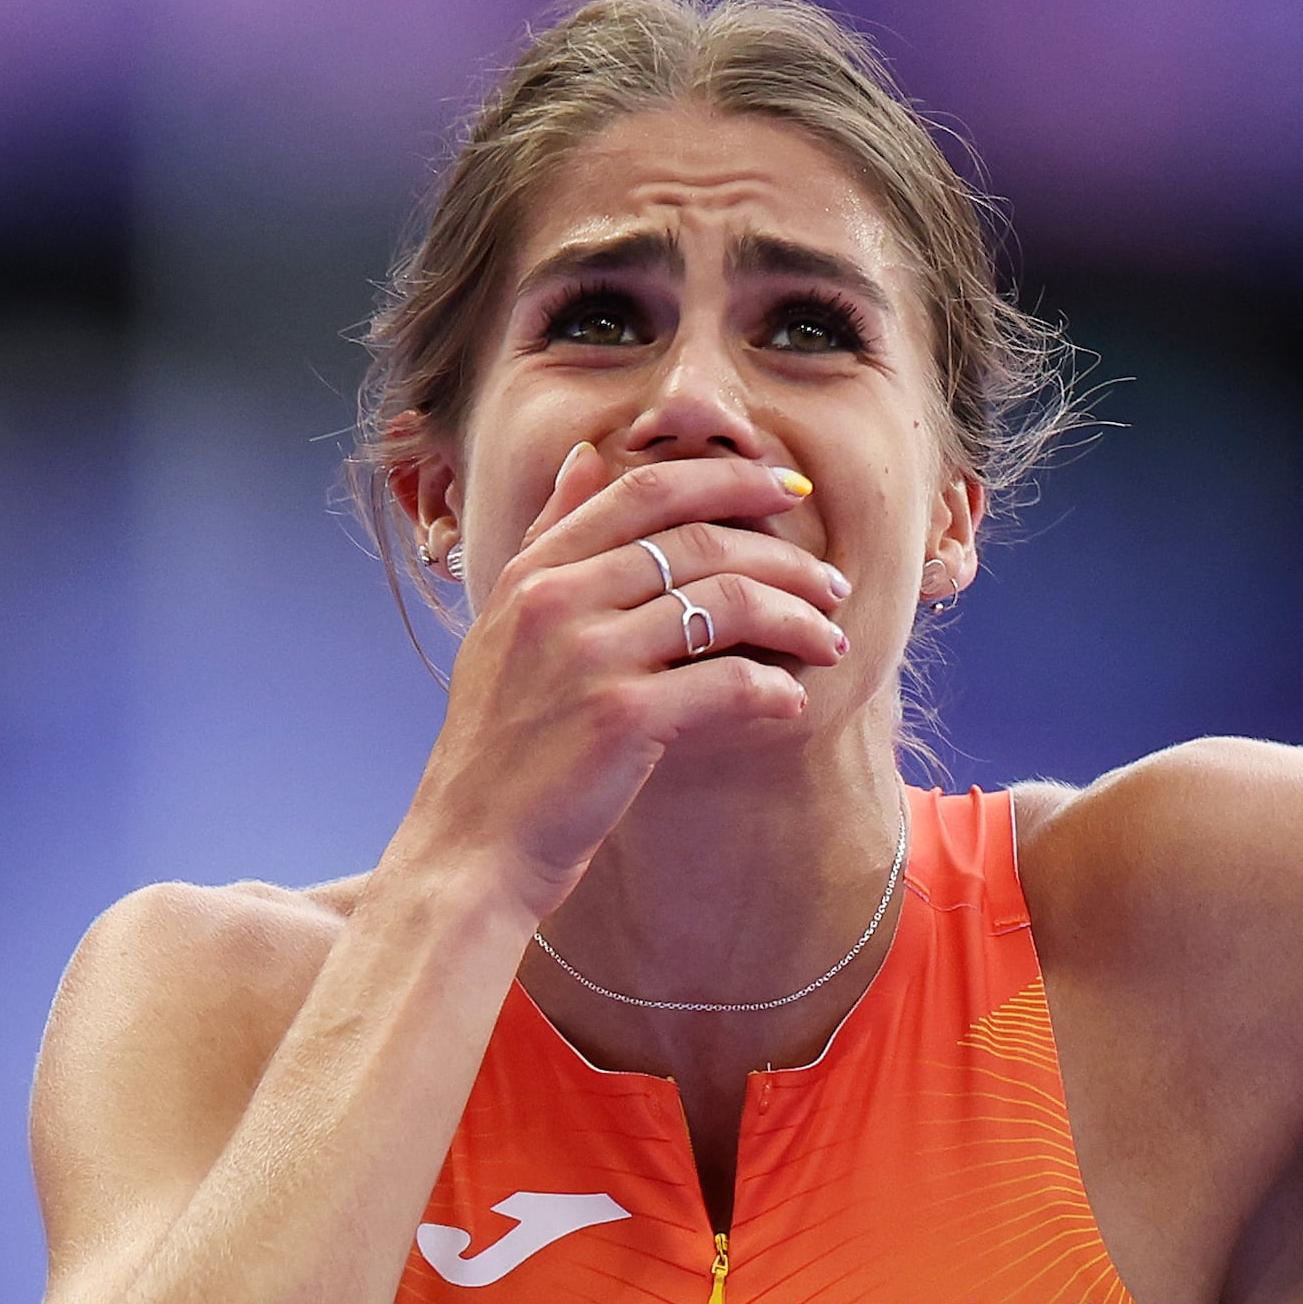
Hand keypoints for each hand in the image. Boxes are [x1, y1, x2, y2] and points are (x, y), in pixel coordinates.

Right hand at [399, 444, 859, 909]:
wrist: (470, 847)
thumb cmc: (500, 748)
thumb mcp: (503, 625)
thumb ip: (550, 538)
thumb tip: (586, 456)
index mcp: (533, 572)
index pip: (646, 491)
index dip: (730, 480)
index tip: (790, 490)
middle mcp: (557, 601)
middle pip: (702, 541)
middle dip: (786, 557)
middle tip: (832, 583)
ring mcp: (589, 657)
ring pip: (728, 603)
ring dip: (797, 619)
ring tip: (829, 642)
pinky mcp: (622, 719)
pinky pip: (729, 680)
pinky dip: (773, 687)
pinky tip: (790, 701)